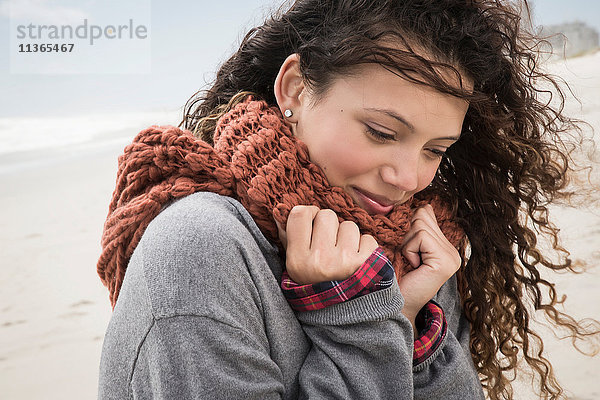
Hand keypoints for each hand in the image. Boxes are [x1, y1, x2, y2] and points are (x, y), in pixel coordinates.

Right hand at [276, 205, 378, 284]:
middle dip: (330, 226)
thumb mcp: (295, 266)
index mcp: (298, 260)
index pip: (300, 214)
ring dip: (348, 238)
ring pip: (349, 225)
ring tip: (344, 256)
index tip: (312, 223)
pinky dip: (364, 248)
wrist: (344, 315)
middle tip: (329, 245)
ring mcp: (345, 262)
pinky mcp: (367, 264)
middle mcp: (320, 260)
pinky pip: (368, 239)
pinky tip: (357, 263)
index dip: (308, 213)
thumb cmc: (316, 283)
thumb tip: (279, 209)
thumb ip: (288, 237)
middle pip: (326, 215)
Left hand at [399, 204, 461, 334]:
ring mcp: (452, 257)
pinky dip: (409, 250)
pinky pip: (420, 237)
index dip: (410, 229)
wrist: (396, 305)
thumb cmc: (398, 277)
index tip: (409, 252)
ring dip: (407, 245)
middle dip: (407, 237)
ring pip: (420, 226)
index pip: (426, 216)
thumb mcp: (408, 248)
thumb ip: (419, 229)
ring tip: (411, 263)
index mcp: (446, 248)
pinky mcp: (445, 261)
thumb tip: (425, 206)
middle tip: (409, 259)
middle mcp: (453, 252)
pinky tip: (414, 266)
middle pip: (422, 218)